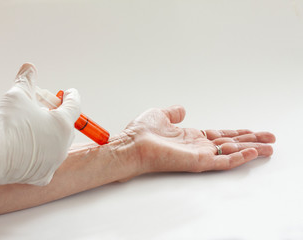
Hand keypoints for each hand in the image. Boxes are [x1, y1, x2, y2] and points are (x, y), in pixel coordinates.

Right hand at [0, 63, 80, 200]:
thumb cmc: (7, 123)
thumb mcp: (17, 96)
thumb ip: (27, 80)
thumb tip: (29, 67)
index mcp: (63, 124)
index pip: (74, 106)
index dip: (71, 96)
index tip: (68, 92)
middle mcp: (63, 145)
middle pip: (66, 126)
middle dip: (58, 116)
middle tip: (45, 109)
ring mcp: (54, 162)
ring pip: (56, 145)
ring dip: (49, 136)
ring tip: (34, 128)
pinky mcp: (42, 176)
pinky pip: (46, 163)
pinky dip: (41, 156)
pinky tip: (31, 150)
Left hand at [123, 105, 274, 173]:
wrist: (131, 143)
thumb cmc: (141, 132)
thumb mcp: (161, 115)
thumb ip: (174, 113)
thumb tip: (182, 109)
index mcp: (190, 137)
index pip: (219, 135)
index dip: (236, 133)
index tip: (252, 131)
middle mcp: (197, 146)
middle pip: (230, 143)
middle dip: (250, 141)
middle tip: (270, 139)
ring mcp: (198, 155)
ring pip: (231, 152)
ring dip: (251, 149)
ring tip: (269, 147)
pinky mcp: (197, 162)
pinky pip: (223, 161)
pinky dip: (239, 157)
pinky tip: (253, 153)